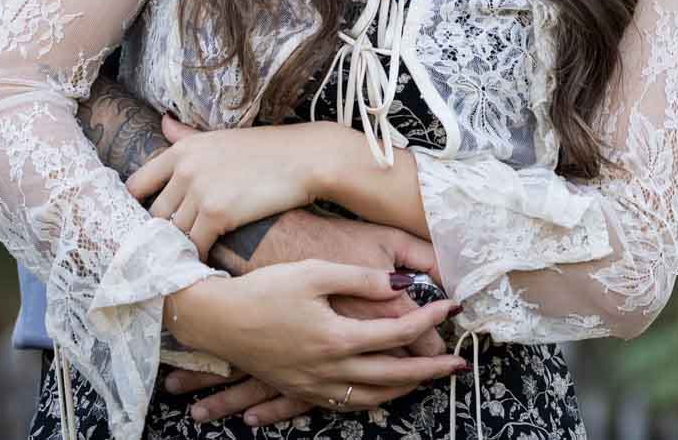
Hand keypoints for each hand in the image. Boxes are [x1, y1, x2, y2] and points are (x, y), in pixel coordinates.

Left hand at [126, 119, 326, 252]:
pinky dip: (198, 256)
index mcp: (182, 149)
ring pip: (173, 232)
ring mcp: (199, 190)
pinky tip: (206, 261)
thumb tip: (163, 122)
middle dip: (162, 233)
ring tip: (187, 259)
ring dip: (180, 247)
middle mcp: (185, 168)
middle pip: (155, 214)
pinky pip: (195, 245)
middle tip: (171, 248)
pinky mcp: (217, 213)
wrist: (305, 159)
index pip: (138, 185)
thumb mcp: (221, 137)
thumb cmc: (267, 149)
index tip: (150, 222)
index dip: (139, 207)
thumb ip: (187, 135)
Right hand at [165, 263, 466, 422]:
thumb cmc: (265, 288)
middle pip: (394, 375)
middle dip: (432, 370)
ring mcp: (314, 384)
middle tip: (459, 364)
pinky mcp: (300, 389)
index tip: (454, 307)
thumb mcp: (314, 272)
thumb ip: (362, 279)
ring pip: (372, 397)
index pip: (399, 332)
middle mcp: (330, 369)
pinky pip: (345, 404)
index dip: (431, 320)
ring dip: (405, 389)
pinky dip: (372, 400)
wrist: (218, 318)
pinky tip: (382, 392)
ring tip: (428, 379)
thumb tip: (403, 284)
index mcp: (337, 338)